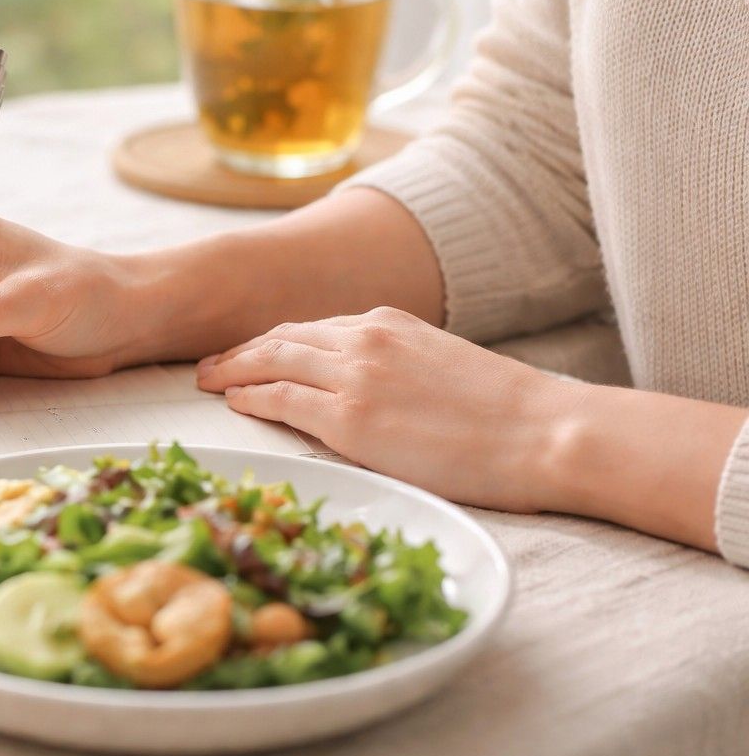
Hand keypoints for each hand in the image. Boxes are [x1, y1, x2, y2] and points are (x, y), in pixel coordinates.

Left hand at [196, 306, 571, 512]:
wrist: (548, 433)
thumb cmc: (512, 414)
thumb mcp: (445, 366)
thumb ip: (401, 366)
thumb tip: (377, 390)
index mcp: (390, 323)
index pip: (313, 328)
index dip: (274, 343)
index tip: (251, 354)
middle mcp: (365, 339)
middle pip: (281, 339)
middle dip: (241, 351)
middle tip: (209, 366)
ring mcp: (355, 377)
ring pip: (272, 362)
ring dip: (232, 371)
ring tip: (206, 381)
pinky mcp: (352, 420)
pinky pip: (281, 401)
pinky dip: (250, 398)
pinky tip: (234, 403)